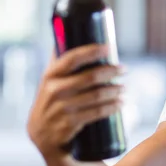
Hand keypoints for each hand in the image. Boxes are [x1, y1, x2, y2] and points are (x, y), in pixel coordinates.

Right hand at [27, 44, 124, 158]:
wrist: (41, 135)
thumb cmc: (51, 101)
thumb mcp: (49, 81)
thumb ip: (58, 60)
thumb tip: (65, 29)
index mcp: (49, 75)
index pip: (71, 58)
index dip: (91, 51)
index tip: (109, 47)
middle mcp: (54, 91)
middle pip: (89, 77)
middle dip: (111, 71)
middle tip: (124, 69)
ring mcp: (61, 109)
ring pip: (96, 96)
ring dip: (114, 91)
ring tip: (124, 88)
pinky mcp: (69, 124)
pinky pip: (96, 113)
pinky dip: (112, 107)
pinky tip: (121, 104)